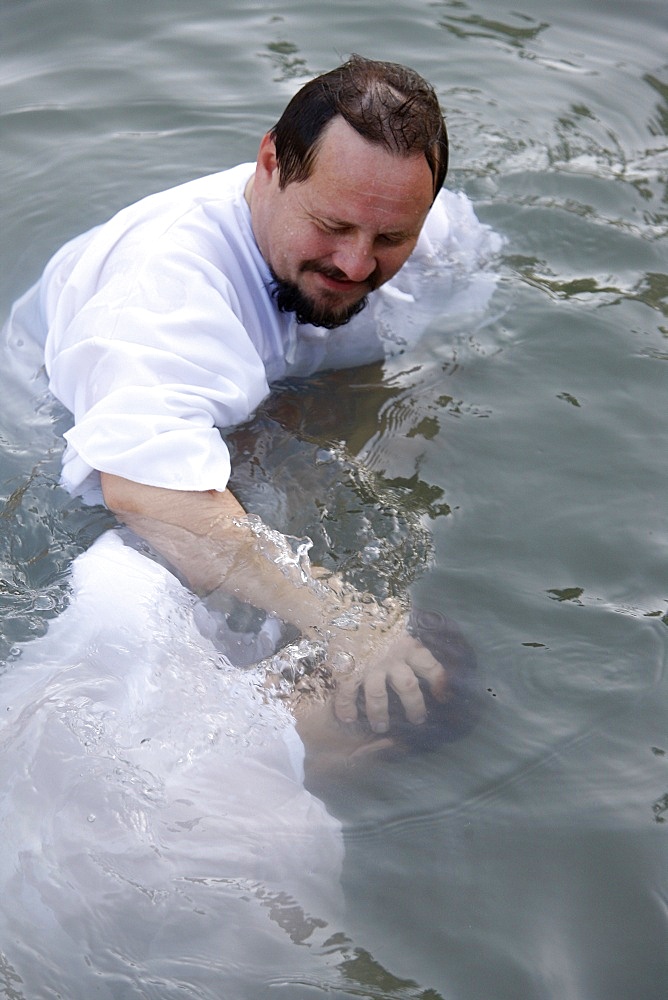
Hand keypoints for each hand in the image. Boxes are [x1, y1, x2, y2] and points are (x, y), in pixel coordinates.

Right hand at [327, 600, 448, 733]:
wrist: (340, 605)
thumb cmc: (372, 617)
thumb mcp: (396, 625)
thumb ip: (407, 641)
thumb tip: (424, 654)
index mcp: (406, 644)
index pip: (429, 665)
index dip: (439, 682)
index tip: (445, 696)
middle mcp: (390, 656)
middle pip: (407, 686)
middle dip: (414, 706)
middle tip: (417, 721)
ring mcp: (368, 664)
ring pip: (377, 695)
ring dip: (379, 713)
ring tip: (380, 727)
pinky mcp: (347, 668)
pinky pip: (347, 692)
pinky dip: (346, 706)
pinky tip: (347, 717)